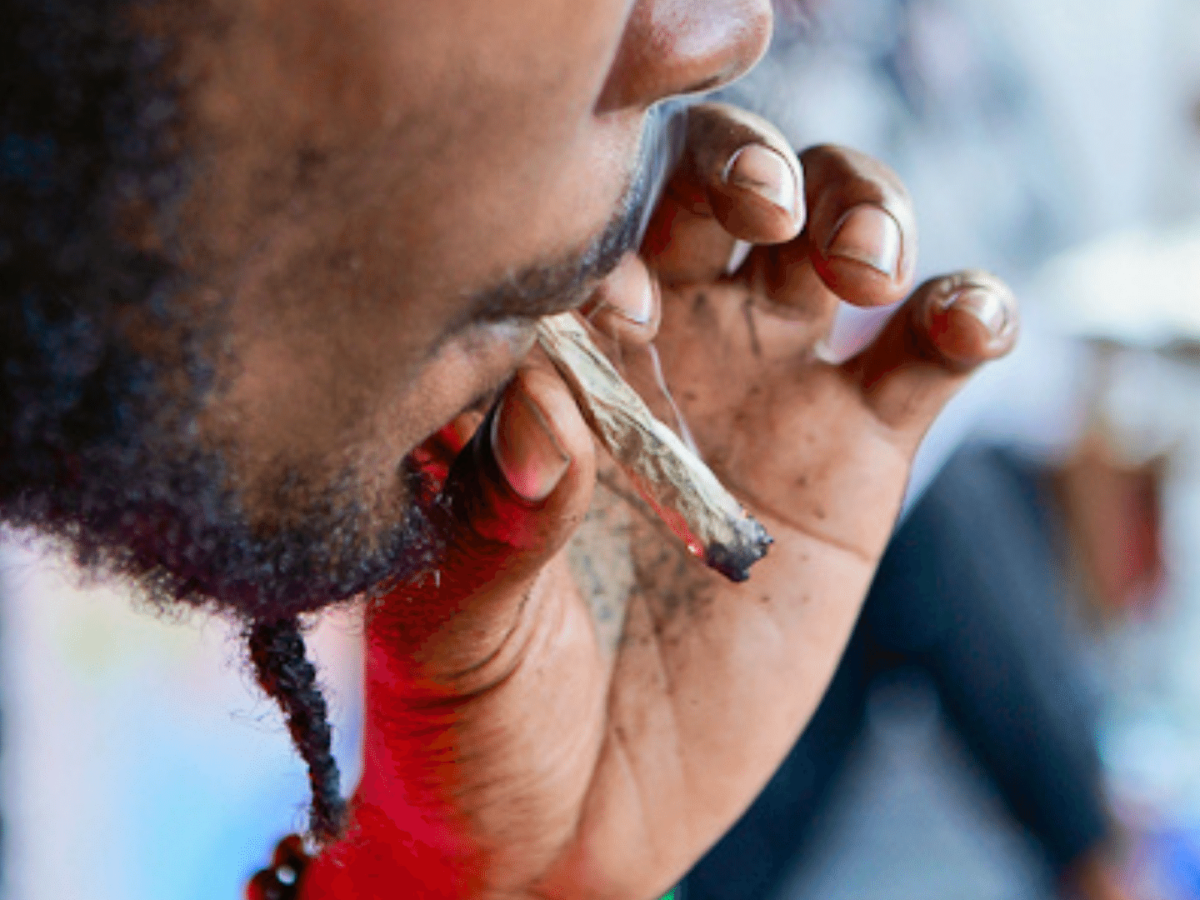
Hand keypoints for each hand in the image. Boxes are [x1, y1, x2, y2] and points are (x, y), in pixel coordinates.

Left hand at [299, 104, 1017, 899]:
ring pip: (828, 241)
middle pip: (713, 189)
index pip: (577, 226)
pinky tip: (966, 319)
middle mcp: (653, 349)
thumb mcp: (454, 623)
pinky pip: (924, 357)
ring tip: (864, 263)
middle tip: (765, 209)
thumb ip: (492, 519)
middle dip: (748, 166)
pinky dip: (962, 315)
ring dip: (861, 208)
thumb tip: (543, 412)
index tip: (613, 303)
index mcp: (542, 358)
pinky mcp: (851, 462)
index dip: (605, 226)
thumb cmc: (481, 706)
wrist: (576, 814)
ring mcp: (757, 395)